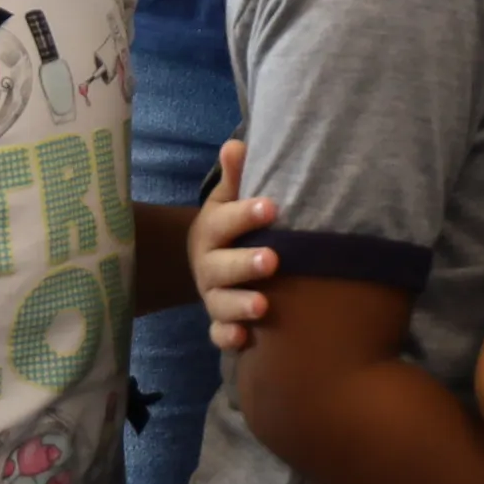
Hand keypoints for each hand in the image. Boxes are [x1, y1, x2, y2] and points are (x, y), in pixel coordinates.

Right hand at [192, 139, 277, 352]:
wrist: (211, 262)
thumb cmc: (232, 226)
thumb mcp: (229, 199)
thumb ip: (236, 176)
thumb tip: (236, 144)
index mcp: (212, 230)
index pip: (225, 221)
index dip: (245, 214)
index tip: (272, 207)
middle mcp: (209, 265)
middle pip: (221, 266)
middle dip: (245, 264)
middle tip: (273, 260)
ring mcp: (213, 295)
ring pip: (220, 303)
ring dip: (240, 305)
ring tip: (264, 306)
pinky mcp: (220, 321)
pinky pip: (219, 334)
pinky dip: (229, 338)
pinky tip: (246, 339)